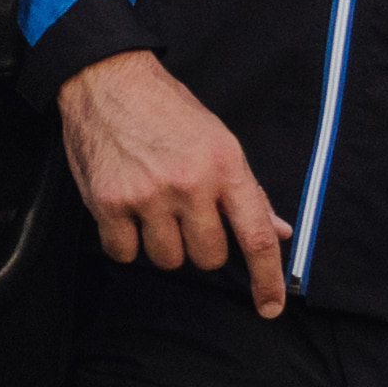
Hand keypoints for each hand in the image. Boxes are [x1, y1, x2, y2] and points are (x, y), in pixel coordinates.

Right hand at [57, 48, 289, 318]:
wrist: (108, 79)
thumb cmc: (166, 109)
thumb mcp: (219, 140)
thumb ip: (248, 192)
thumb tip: (279, 231)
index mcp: (226, 165)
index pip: (256, 236)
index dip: (266, 279)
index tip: (270, 307)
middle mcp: (190, 183)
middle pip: (208, 257)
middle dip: (200, 246)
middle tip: (186, 215)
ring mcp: (149, 195)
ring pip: (168, 260)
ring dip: (162, 244)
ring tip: (153, 207)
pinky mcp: (110, 202)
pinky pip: (125, 254)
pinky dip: (126, 242)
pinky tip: (126, 211)